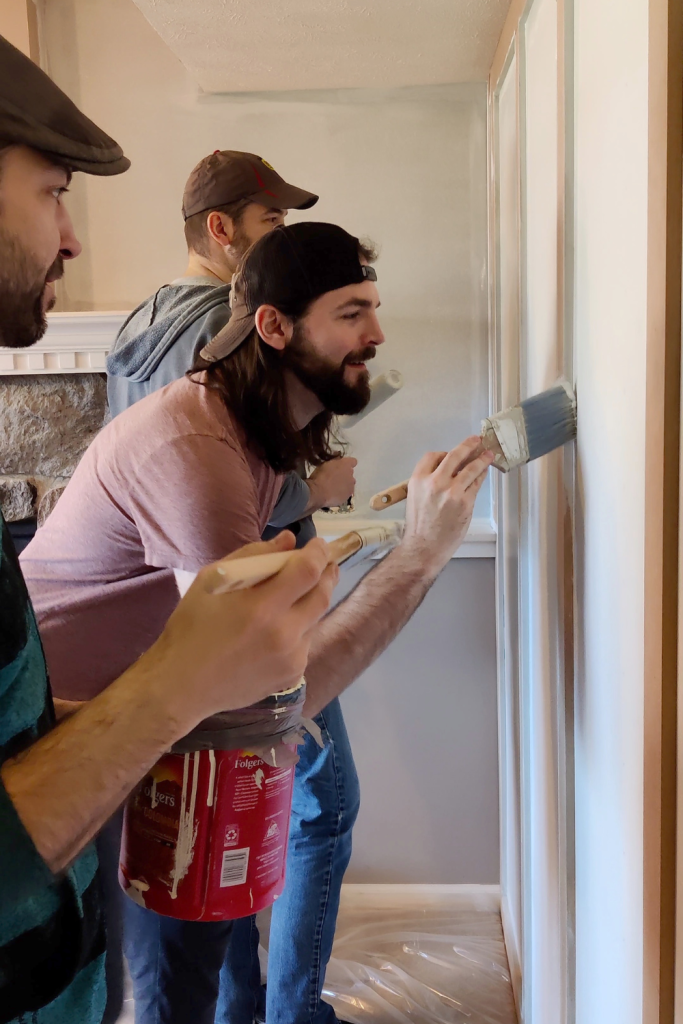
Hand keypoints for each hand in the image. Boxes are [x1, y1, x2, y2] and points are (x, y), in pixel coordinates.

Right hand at [146, 531, 338, 729]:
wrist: (182, 686)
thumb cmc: (191, 628)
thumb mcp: (211, 580)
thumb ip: (253, 556)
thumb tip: (287, 541)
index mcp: (261, 607)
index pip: (307, 571)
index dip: (319, 553)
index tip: (319, 544)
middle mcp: (284, 634)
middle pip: (322, 596)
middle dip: (327, 575)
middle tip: (325, 564)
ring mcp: (291, 659)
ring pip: (315, 620)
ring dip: (310, 603)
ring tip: (294, 597)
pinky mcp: (292, 676)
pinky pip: (306, 643)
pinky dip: (299, 629)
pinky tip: (278, 631)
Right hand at [306, 457, 357, 511]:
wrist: (318, 492)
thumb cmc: (319, 476)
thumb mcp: (324, 464)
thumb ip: (334, 462)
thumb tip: (337, 460)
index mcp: (346, 464)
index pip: (353, 461)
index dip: (347, 464)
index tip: (342, 466)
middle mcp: (351, 474)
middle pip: (350, 473)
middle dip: (344, 475)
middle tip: (334, 478)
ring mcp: (351, 486)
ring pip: (350, 483)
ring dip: (344, 484)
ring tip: (334, 488)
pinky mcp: (348, 495)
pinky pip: (347, 493)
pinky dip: (342, 493)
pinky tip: (334, 494)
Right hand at [401, 437, 493, 575]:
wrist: (424, 547)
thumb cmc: (419, 526)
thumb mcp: (415, 498)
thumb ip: (429, 483)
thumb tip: (448, 472)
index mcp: (418, 480)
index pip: (432, 456)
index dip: (443, 453)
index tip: (450, 454)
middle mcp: (435, 482)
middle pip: (454, 456)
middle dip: (468, 445)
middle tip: (476, 440)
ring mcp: (452, 492)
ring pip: (470, 468)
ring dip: (481, 459)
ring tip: (488, 454)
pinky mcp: (465, 502)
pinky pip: (476, 484)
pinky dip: (481, 476)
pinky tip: (484, 473)